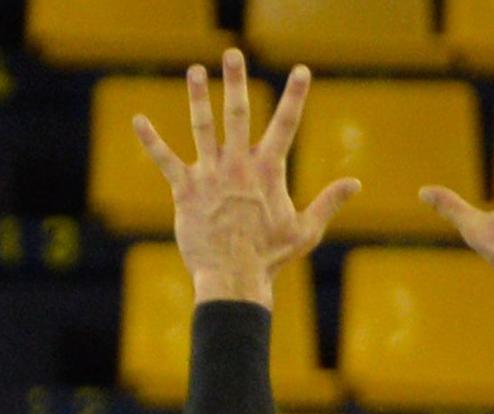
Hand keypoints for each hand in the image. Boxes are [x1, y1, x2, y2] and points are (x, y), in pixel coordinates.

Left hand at [133, 47, 358, 308]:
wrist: (233, 280)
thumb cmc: (269, 258)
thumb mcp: (305, 230)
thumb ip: (328, 202)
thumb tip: (356, 183)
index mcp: (268, 171)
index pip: (285, 125)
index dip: (294, 97)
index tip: (301, 70)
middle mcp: (238, 166)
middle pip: (238, 114)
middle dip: (236, 81)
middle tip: (233, 54)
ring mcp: (210, 176)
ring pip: (202, 127)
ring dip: (198, 96)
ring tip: (195, 70)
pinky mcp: (185, 191)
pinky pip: (165, 161)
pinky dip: (151, 141)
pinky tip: (138, 120)